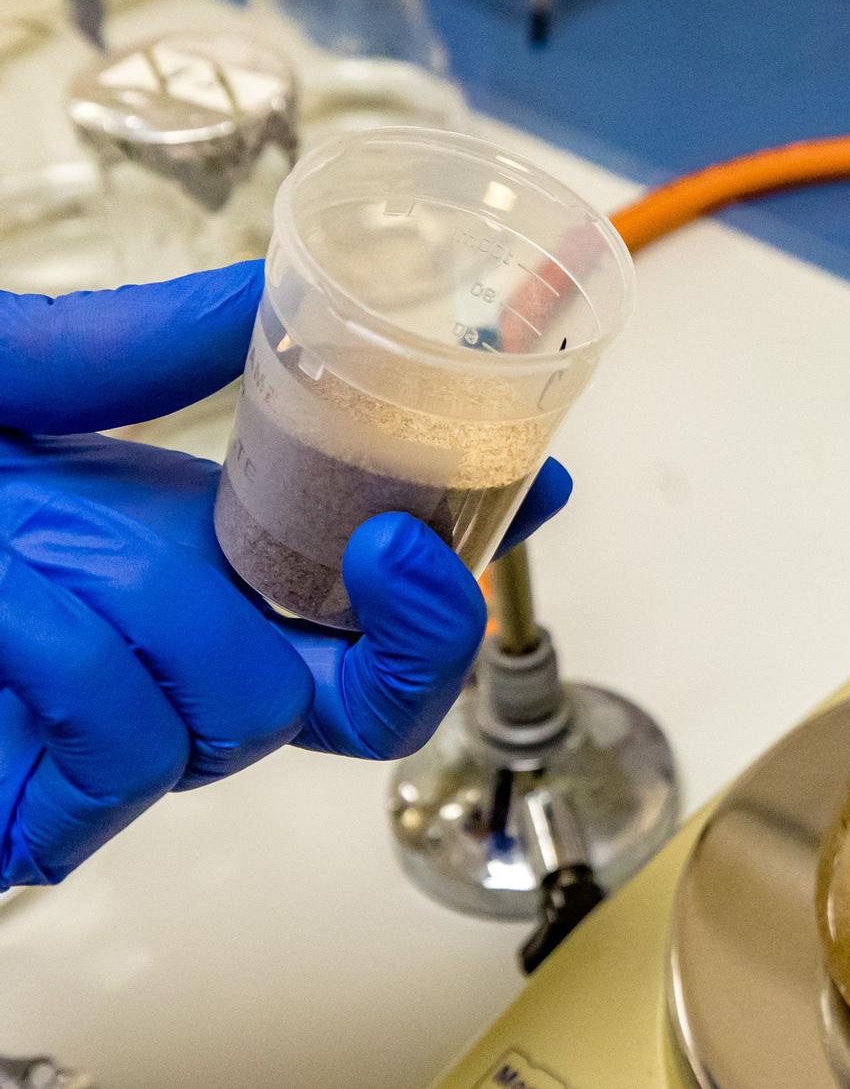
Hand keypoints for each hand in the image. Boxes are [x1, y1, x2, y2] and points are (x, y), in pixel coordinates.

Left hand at [0, 264, 569, 887]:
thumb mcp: (1, 369)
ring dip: (141, 609)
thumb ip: (137, 339)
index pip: (368, 579)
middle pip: (365, 689)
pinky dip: (64, 662)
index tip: (536, 474)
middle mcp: (165, 647)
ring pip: (236, 711)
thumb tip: (278, 295)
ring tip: (22, 538)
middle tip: (398, 548)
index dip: (471, 540)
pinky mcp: (33, 813)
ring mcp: (101, 737)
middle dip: (409, 618)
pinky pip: (118, 750)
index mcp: (183, 545)